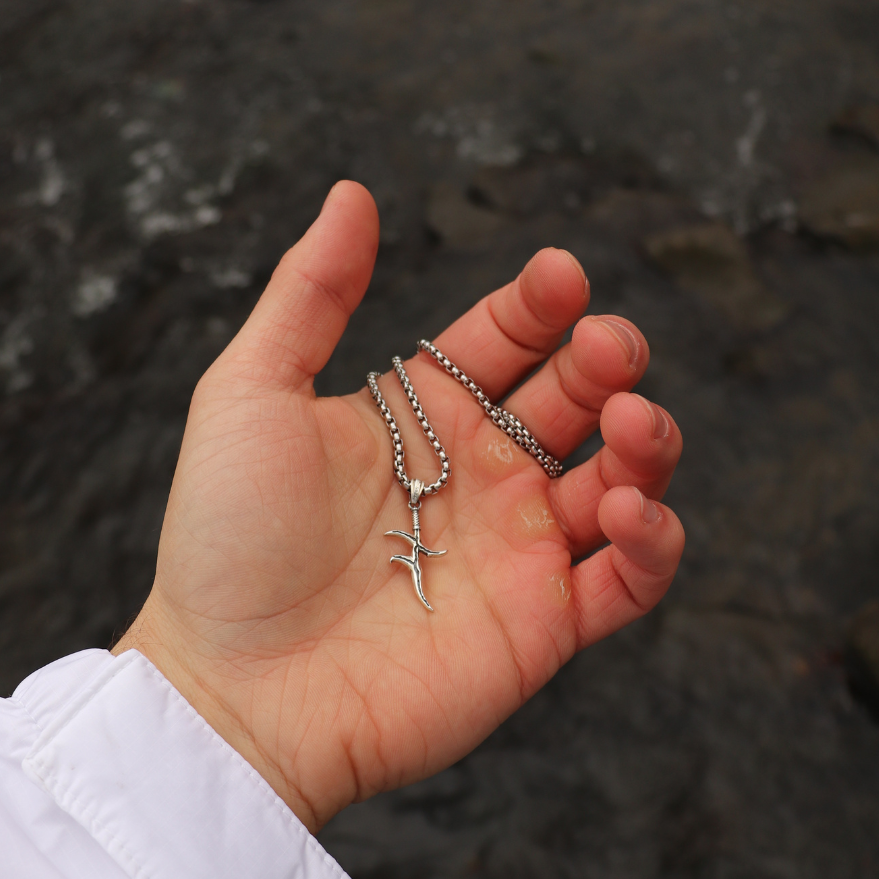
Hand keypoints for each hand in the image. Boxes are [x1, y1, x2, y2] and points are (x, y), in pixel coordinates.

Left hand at [113, 181, 684, 832]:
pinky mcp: (540, 624)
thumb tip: (352, 193)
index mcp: (419, 417)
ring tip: (629, 423)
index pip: (505, 341)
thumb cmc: (225, 539)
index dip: (539, 305)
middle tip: (606, 349)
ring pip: (621, 479)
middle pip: (574, 399)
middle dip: (606, 361)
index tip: (559, 278)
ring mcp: (514, 550)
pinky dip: (653, 542)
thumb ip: (310, 294)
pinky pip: (628, 580)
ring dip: (648, 441)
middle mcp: (476, 477)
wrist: (230, 685)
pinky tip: (628, 512)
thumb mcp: (250, 392)